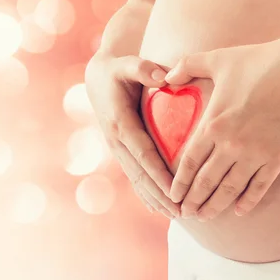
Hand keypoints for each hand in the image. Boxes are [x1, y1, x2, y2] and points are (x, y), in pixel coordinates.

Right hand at [85, 51, 179, 218]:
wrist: (98, 78)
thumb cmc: (118, 70)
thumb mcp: (127, 63)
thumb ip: (143, 69)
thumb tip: (162, 78)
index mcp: (121, 122)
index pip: (144, 153)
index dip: (158, 173)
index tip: (175, 190)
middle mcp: (117, 140)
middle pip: (141, 174)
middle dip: (160, 194)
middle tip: (181, 212)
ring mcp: (117, 148)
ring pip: (137, 179)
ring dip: (155, 199)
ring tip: (175, 216)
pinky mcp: (121, 151)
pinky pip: (134, 176)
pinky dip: (145, 193)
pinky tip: (158, 208)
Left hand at [165, 35, 279, 220]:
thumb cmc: (258, 60)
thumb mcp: (217, 58)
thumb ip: (186, 66)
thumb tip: (163, 77)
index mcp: (213, 124)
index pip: (190, 162)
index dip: (180, 182)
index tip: (173, 195)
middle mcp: (232, 144)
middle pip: (206, 181)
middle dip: (193, 200)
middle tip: (185, 214)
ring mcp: (256, 153)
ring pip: (230, 189)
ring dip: (215, 206)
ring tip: (206, 216)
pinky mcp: (279, 157)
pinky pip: (260, 186)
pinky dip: (248, 201)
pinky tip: (239, 211)